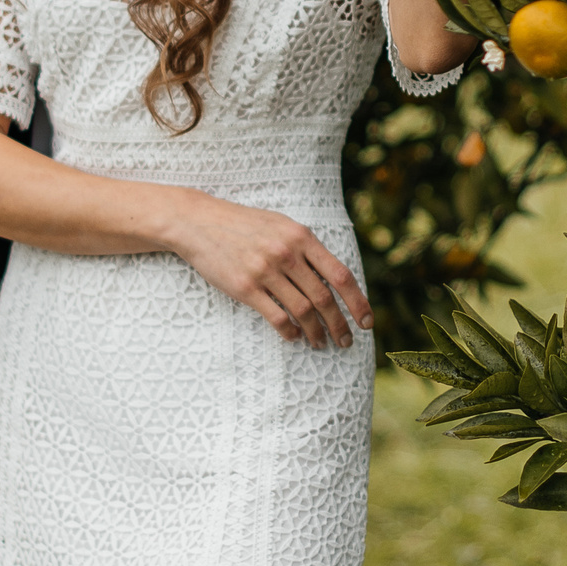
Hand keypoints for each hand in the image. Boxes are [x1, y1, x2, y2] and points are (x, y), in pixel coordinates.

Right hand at [163, 190, 371, 347]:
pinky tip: (294, 337)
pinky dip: (289, 332)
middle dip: (340, 324)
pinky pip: (276, 317)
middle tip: (346, 341)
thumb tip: (333, 277)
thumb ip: (306, 247)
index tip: (366, 321)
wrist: (200, 222)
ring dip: (316, 332)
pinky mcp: (245, 288)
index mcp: (301, 237)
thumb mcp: (282, 225)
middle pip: (324, 298)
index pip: (340, 274)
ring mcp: (265, 271)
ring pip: (303, 311)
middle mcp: (287, 254)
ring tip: (320, 343)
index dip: (357, 301)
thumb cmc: (245, 225)